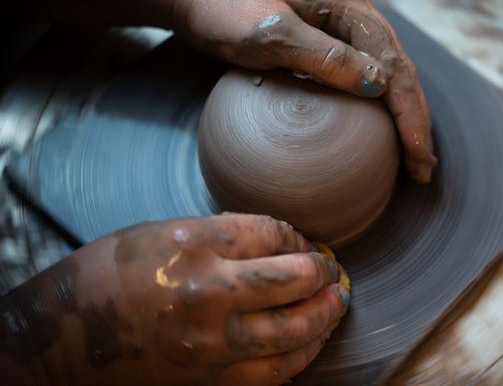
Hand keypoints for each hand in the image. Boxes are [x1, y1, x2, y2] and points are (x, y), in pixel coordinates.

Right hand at [0, 214, 347, 385]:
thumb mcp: (159, 233)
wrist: (64, 341)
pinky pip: (275, 371)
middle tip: (329, 271)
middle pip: (296, 278)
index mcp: (196, 246)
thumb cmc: (105, 277)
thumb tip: (270, 242)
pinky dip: (302, 355)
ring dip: (325, 315)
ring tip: (335, 304)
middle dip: (322, 272)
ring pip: (295, 330)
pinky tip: (311, 342)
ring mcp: (214, 342)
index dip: (298, 237)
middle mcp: (211, 292)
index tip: (302, 242)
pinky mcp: (211, 381)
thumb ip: (218, 235)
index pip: (274, 234)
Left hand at [6, 0, 436, 181]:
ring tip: (414, 155)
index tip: (416, 153)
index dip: (409, 112)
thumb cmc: (224, 7)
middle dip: (416, 120)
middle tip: (422, 167)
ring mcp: (344, 25)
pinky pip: (366, 74)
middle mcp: (355, 13)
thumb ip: (324, 56)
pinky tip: (384, 129)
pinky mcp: (330, 39)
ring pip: (388, 74)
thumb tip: (378, 88)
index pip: (392, 65)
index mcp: (348, 5)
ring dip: (404, 116)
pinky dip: (381, 106)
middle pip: (400, 71)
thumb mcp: (270, 33)